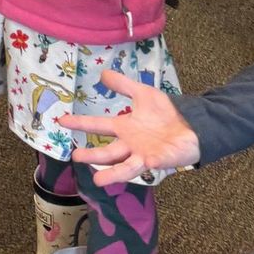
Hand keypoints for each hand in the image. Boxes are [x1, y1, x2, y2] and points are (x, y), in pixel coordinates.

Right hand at [57, 69, 199, 180]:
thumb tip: (102, 73)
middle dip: (93, 156)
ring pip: (125, 167)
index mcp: (124, 128)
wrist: (191, 125)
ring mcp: (144, 155)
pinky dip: (149, 164)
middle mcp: (130, 145)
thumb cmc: (165, 113)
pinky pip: (154, 163)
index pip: (98, 125)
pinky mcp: (161, 161)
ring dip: (113, 173)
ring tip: (97, 180)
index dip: (80, 123)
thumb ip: (123, 85)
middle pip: (108, 152)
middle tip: (76, 157)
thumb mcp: (142, 93)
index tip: (61, 121)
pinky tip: (145, 161)